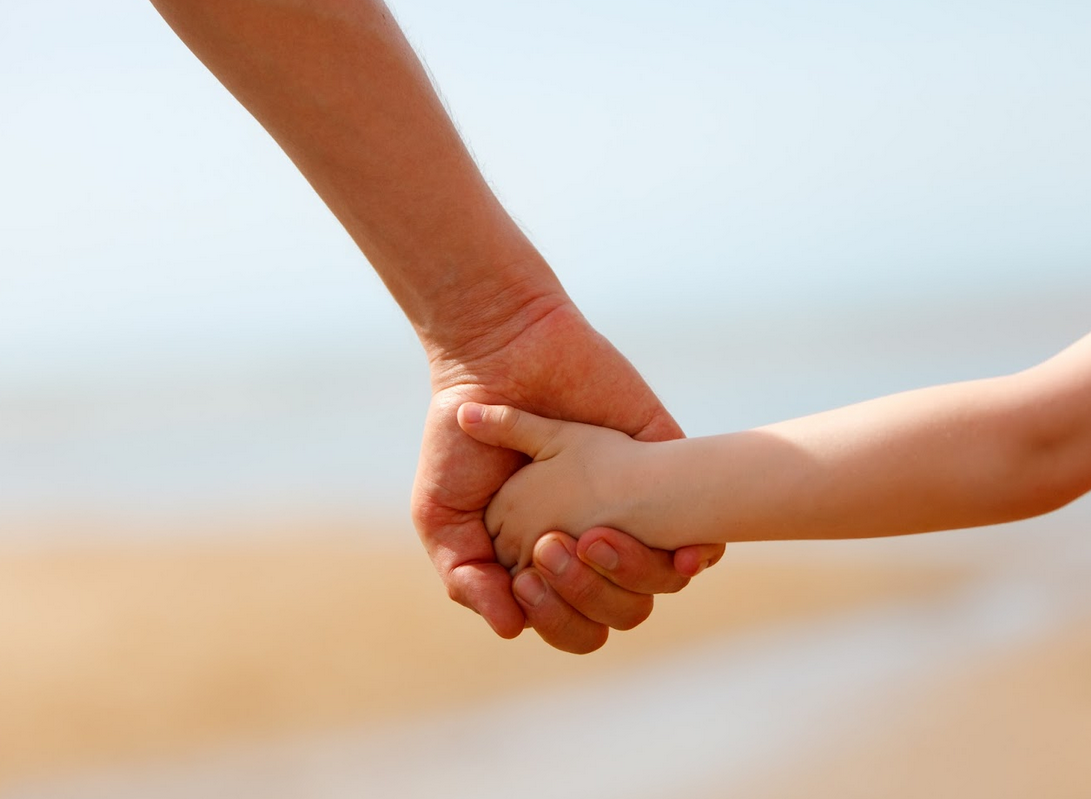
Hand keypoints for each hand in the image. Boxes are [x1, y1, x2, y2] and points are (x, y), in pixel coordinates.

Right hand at [412, 297, 722, 652]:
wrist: (496, 357)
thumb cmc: (462, 437)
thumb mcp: (442, 514)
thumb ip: (466, 577)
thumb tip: (512, 629)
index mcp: (545, 562)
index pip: (571, 624)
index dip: (555, 618)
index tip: (525, 581)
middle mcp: (592, 543)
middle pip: (617, 613)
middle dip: (585, 597)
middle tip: (550, 548)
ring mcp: (633, 509)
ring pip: (659, 583)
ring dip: (627, 574)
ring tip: (588, 536)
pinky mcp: (666, 470)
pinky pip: (700, 535)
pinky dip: (690, 555)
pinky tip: (675, 549)